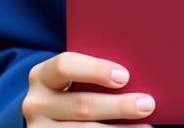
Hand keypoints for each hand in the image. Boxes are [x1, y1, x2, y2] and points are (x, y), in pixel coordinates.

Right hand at [22, 51, 155, 126]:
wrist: (47, 117)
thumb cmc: (73, 87)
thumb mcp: (74, 76)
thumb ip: (94, 71)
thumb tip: (140, 70)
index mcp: (42, 75)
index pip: (65, 66)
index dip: (96, 70)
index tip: (125, 76)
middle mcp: (35, 104)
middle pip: (81, 105)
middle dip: (118, 106)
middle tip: (147, 104)